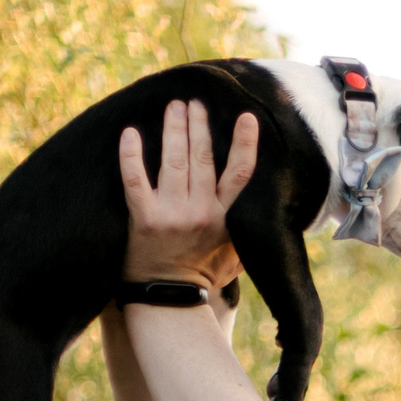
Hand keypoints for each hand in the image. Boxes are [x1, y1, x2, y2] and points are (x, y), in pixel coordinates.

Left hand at [119, 99, 256, 285]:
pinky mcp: (144, 219)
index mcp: (225, 220)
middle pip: (202, 159)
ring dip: (174, 129)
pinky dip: (131, 155)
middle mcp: (201, 214)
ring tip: (174, 106)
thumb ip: (246, 231)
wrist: (168, 298)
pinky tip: (131, 133)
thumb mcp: (236, 256)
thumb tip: (270, 209)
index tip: (246, 117)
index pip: (239, 175)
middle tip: (196, 102)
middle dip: (199, 125)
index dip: (245, 144)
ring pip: (173, 162)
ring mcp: (171, 215)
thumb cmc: (203, 274)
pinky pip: (135, 180)